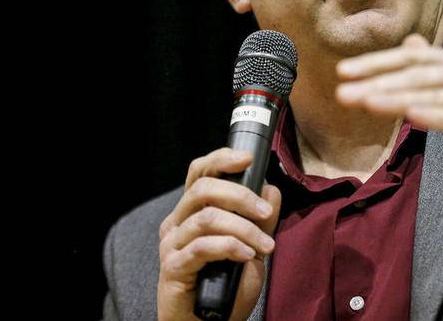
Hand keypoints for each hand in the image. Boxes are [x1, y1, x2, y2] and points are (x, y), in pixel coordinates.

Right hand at [157, 147, 281, 320]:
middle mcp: (177, 222)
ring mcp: (171, 244)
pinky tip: (247, 257)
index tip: (248, 158)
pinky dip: (230, 247)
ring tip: (265, 247)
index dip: (221, 159)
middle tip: (266, 213)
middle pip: (203, 189)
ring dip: (244, 229)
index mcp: (193, 210)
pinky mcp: (172, 267)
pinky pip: (203, 246)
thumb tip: (271, 189)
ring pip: (207, 218)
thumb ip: (261, 220)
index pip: (200, 172)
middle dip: (241, 196)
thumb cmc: (228, 285)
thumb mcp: (253, 246)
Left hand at [336, 34, 442, 190]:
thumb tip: (411, 45)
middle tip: (342, 90)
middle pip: (419, 72)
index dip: (377, 63)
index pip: (414, 58)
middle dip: (377, 80)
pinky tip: (410, 116)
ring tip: (364, 100)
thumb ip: (440, 67)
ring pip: (435, 93)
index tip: (343, 71)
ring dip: (396, 96)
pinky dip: (435, 116)